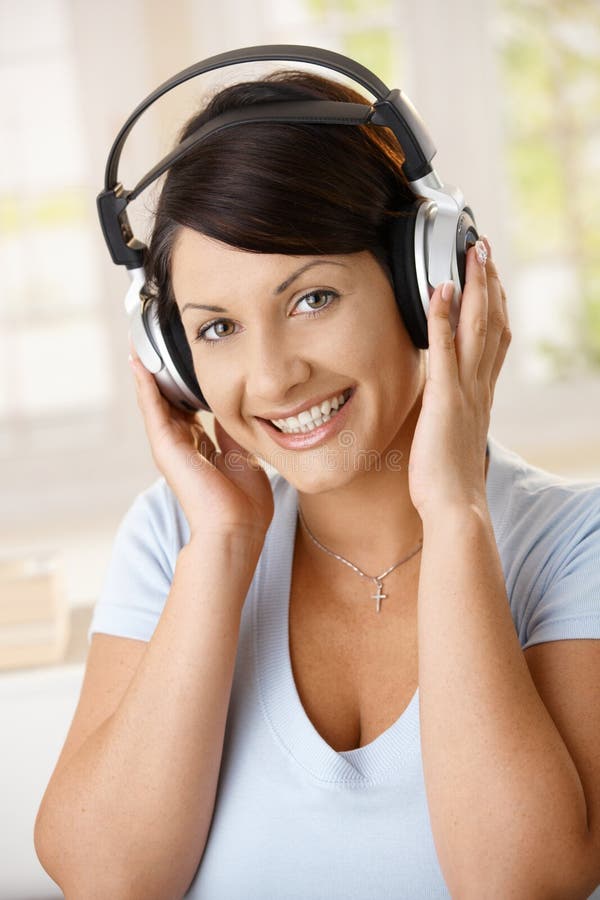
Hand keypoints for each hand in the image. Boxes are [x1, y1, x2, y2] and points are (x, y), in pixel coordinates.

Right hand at [128, 343, 273, 543]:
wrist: (236, 530)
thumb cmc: (245, 505)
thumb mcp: (245, 458)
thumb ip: (233, 433)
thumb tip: (232, 408)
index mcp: (202, 450)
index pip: (189, 411)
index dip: (187, 388)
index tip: (187, 364)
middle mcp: (183, 447)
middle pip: (169, 402)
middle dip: (163, 374)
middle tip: (156, 343)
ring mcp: (171, 447)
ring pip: (156, 401)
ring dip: (147, 373)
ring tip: (138, 343)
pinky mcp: (165, 447)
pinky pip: (152, 408)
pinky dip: (145, 385)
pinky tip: (138, 362)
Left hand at [408, 237, 510, 520]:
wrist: (455, 507)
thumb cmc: (447, 479)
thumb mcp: (451, 435)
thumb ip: (450, 411)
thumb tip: (440, 400)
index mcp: (480, 395)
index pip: (494, 339)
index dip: (494, 304)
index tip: (489, 277)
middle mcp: (479, 387)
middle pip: (492, 323)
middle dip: (489, 282)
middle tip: (483, 248)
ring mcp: (465, 391)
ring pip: (477, 328)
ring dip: (475, 287)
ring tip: (471, 253)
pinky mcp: (445, 400)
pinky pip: (445, 351)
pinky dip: (444, 318)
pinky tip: (439, 291)